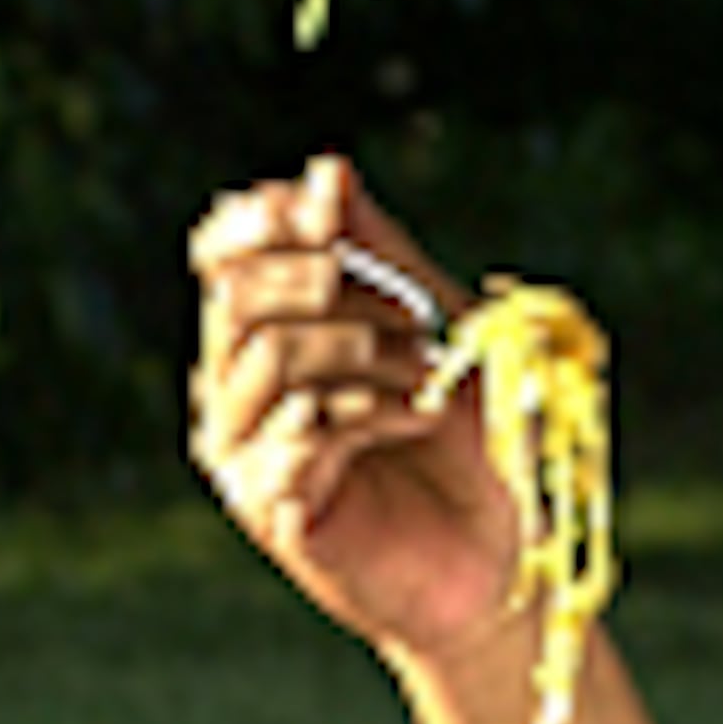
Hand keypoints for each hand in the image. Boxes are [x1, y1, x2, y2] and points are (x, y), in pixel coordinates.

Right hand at [187, 153, 519, 665]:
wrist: (502, 554)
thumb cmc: (469, 440)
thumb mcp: (434, 325)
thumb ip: (379, 250)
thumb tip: (324, 169)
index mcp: (261, 333)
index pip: (220, 253)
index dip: (267, 220)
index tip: (332, 211)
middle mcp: (234, 391)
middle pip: (239, 297)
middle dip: (335, 288)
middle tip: (418, 322)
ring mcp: (245, 455)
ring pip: (269, 359)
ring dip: (363, 352)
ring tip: (430, 377)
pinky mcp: (270, 513)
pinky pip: (296, 436)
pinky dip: (366, 414)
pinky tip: (415, 421)